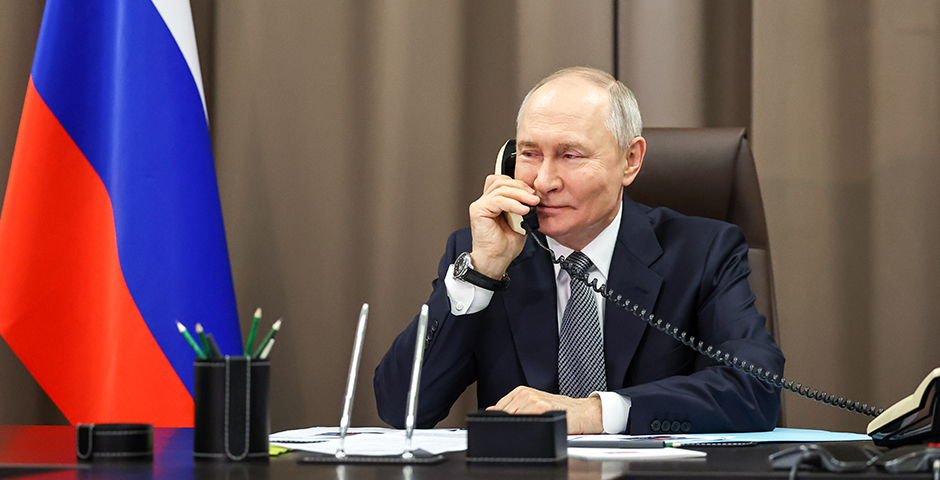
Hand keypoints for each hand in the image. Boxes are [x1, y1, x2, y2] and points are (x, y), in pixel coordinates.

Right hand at [467, 175, 539, 278]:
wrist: (496, 260)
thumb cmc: (504, 246)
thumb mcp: (520, 221)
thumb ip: (523, 207)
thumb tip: (533, 198)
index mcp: (493, 202)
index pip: (504, 182)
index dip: (519, 185)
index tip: (533, 194)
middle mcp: (485, 201)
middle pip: (502, 182)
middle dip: (521, 187)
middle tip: (534, 198)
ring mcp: (480, 205)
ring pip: (501, 188)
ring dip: (520, 194)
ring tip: (532, 203)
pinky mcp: (478, 210)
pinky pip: (497, 200)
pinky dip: (513, 204)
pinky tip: (523, 210)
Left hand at [486, 386, 603, 433]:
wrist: (583, 412)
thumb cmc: (560, 411)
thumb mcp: (534, 405)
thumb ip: (513, 407)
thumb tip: (490, 410)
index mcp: (521, 391)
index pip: (498, 408)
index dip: (500, 419)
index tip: (508, 426)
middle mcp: (525, 393)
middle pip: (504, 414)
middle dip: (509, 424)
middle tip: (527, 426)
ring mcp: (533, 400)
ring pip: (513, 417)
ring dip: (519, 426)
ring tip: (535, 425)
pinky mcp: (542, 408)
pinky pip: (525, 420)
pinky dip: (527, 426)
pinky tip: (537, 425)